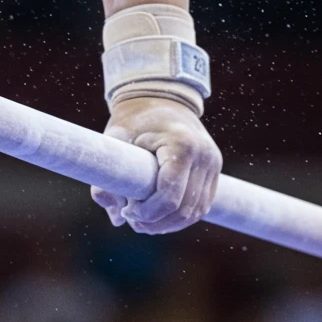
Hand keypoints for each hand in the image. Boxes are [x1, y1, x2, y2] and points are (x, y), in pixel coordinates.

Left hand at [91, 97, 221, 233]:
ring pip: (196, 212)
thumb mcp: (114, 140)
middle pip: (184, 209)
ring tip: (144, 221)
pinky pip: (201, 204)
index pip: (168, 195)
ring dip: (169, 224)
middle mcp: (204, 155)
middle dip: (157, 223)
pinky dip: (181, 216)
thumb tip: (116, 218)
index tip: (127, 212)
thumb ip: (107, 177)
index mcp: (181, 144)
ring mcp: (213, 163)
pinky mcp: (214, 169)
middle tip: (132, 220)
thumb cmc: (135, 119)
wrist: (161, 97)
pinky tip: (160, 216)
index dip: (147, 213)